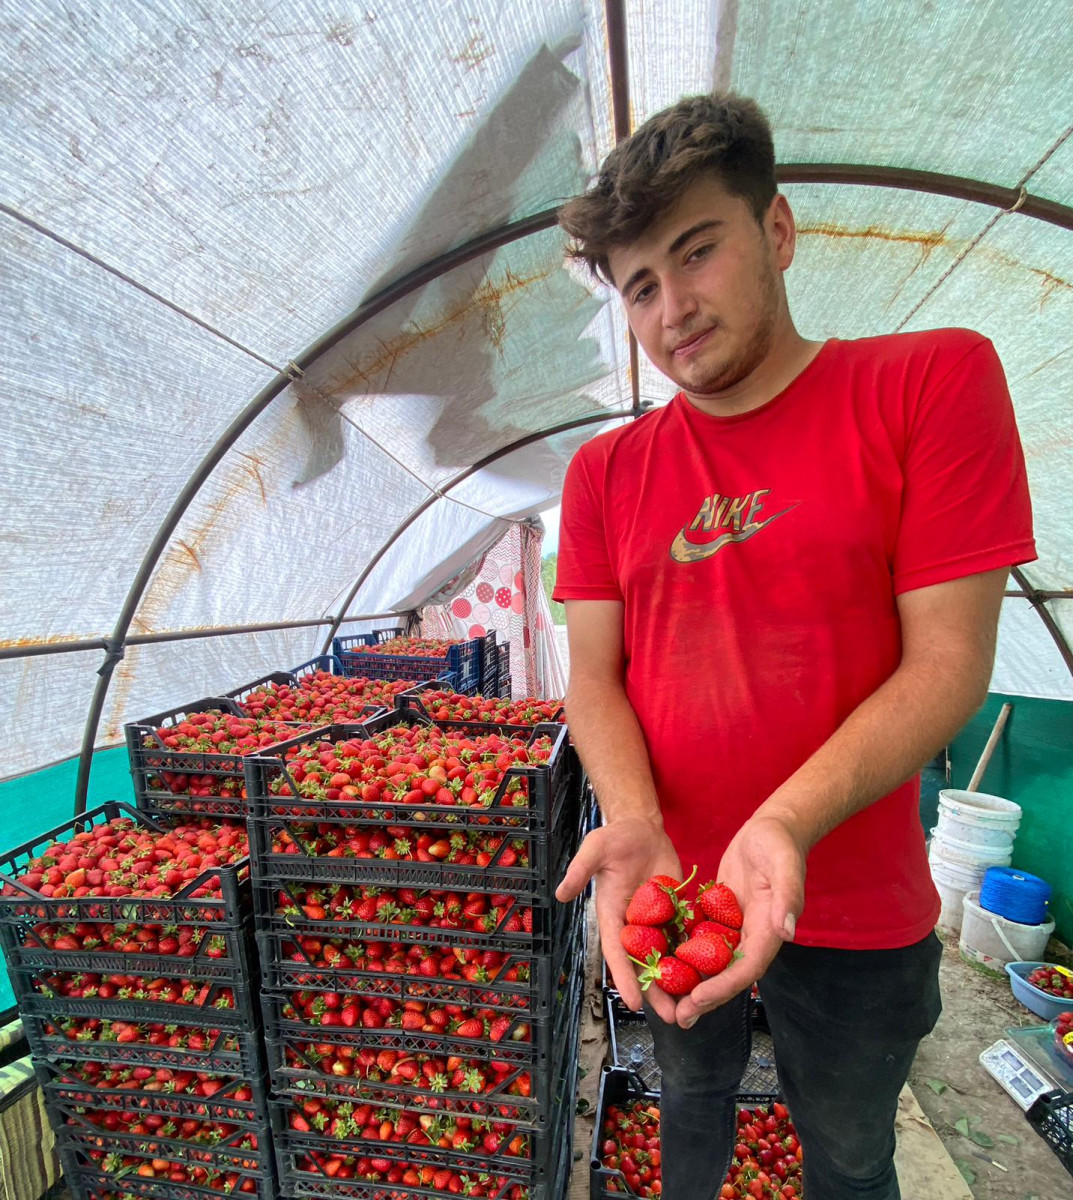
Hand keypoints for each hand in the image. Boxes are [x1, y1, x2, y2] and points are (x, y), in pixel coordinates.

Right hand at [556, 816, 682, 1022]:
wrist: (640, 827)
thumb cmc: (614, 838)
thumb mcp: (594, 849)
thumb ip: (580, 870)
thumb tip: (560, 893)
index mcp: (612, 916)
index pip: (618, 953)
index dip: (625, 978)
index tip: (634, 1003)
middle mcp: (634, 925)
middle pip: (645, 964)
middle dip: (657, 991)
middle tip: (673, 1017)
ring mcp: (656, 920)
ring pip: (668, 956)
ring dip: (679, 980)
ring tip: (693, 1006)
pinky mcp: (675, 911)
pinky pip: (685, 935)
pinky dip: (696, 955)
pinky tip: (712, 973)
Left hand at [673, 813, 805, 1028]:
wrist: (772, 828)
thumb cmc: (779, 842)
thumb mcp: (784, 864)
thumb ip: (787, 897)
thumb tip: (785, 932)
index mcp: (769, 929)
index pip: (746, 968)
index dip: (723, 986)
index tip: (699, 999)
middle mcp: (753, 934)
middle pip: (729, 974)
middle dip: (706, 997)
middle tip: (680, 1017)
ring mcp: (736, 926)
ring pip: (714, 963)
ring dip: (695, 984)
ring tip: (670, 1003)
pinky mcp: (722, 915)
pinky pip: (704, 941)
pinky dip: (688, 956)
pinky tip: (664, 965)